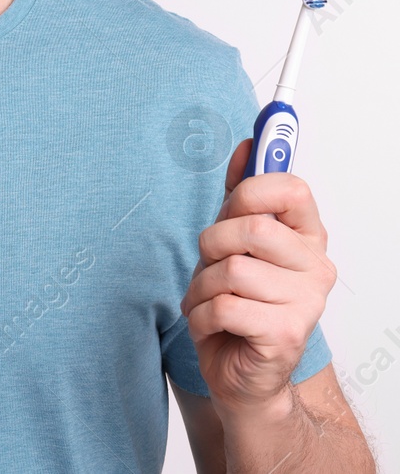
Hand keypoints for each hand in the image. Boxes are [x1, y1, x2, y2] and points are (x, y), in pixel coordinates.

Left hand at [182, 138, 337, 413]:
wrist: (243, 372)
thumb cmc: (238, 300)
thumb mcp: (234, 240)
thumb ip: (241, 193)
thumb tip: (248, 144)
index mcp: (307, 238)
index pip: (292, 188)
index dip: (253, 187)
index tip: (235, 198)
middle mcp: (316, 268)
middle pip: (251, 228)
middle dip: (212, 243)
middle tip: (211, 264)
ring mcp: (306, 304)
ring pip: (230, 270)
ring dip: (201, 287)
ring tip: (210, 301)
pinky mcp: (286, 335)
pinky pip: (223, 306)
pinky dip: (201, 315)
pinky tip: (212, 324)